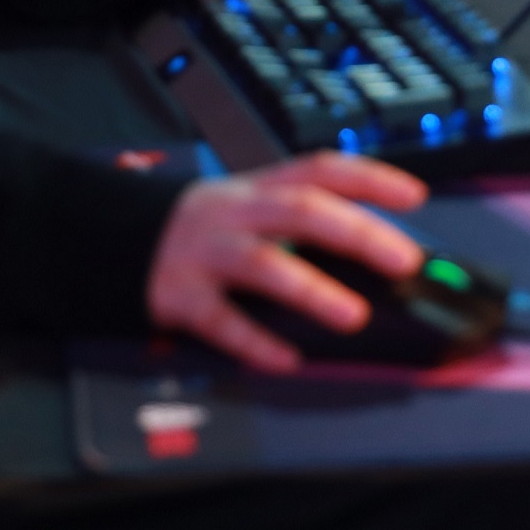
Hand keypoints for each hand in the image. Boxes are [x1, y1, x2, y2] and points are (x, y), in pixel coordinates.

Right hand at [147, 155, 429, 372]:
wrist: (117, 235)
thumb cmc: (204, 229)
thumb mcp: (249, 209)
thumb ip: (300, 223)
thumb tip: (375, 252)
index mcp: (258, 188)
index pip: (320, 169)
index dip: (368, 179)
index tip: (413, 197)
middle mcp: (235, 213)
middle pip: (299, 210)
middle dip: (355, 232)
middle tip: (402, 259)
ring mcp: (205, 251)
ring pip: (260, 262)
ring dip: (310, 289)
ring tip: (351, 316)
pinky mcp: (179, 293)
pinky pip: (220, 319)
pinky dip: (254, 340)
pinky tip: (286, 359)